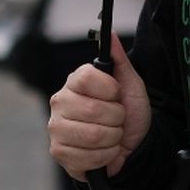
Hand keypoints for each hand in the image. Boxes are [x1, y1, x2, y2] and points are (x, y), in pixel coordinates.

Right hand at [48, 36, 151, 180]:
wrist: (133, 145)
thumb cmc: (129, 113)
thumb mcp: (131, 84)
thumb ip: (119, 59)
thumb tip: (109, 33)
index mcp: (75, 82)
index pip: (87, 77)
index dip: (110, 90)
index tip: (117, 95)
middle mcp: (59, 102)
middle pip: (92, 109)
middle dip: (116, 118)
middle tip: (117, 119)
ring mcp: (56, 128)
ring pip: (93, 134)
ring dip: (113, 138)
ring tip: (112, 135)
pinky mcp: (58, 152)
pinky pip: (88, 157)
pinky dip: (106, 156)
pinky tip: (104, 151)